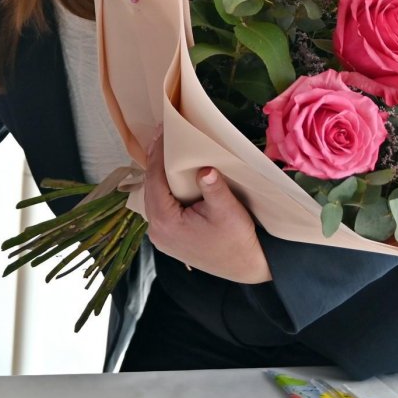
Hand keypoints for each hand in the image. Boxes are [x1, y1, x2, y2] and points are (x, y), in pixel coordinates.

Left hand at [142, 130, 271, 283]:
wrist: (246, 267)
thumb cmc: (238, 241)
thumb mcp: (228, 212)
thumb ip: (214, 189)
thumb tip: (204, 169)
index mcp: (166, 223)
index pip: (155, 181)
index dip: (157, 154)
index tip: (160, 131)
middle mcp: (156, 231)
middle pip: (150, 188)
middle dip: (156, 161)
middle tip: (161, 135)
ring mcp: (160, 236)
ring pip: (153, 197)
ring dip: (159, 175)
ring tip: (165, 150)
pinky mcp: (167, 237)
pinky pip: (159, 206)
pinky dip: (164, 189)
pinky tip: (170, 175)